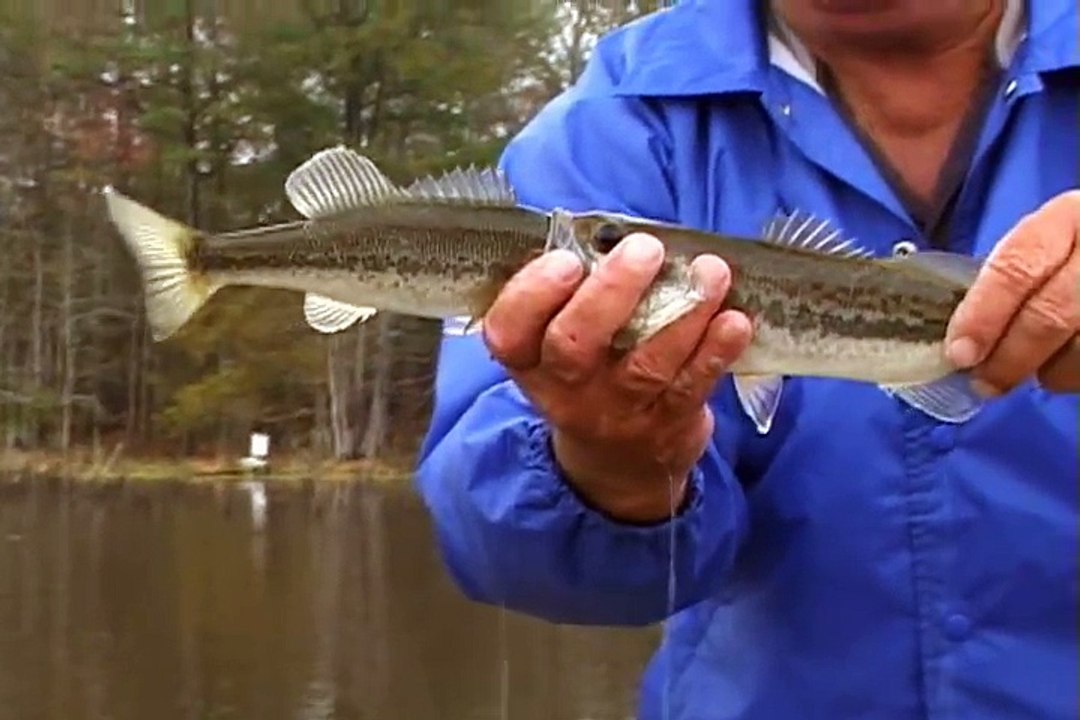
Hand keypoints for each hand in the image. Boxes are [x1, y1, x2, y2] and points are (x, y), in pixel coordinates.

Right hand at [482, 233, 752, 522]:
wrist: (617, 463)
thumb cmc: (588, 374)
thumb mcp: (556, 344)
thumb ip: (574, 294)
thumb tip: (614, 234)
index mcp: (529, 360)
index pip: (509, 332)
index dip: (533, 295)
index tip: (567, 260)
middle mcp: (566, 389)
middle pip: (574, 345)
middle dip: (611, 292)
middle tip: (644, 249)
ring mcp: (617, 411)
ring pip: (645, 364)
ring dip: (683, 312)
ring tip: (709, 272)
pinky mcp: (667, 423)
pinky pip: (692, 386)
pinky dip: (715, 351)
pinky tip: (732, 320)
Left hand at [945, 190, 1079, 395]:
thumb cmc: (1071, 254)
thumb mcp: (1047, 243)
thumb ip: (1011, 279)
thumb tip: (960, 340)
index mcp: (1068, 217)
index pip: (1018, 267)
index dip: (983, 315)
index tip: (959, 354)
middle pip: (1051, 313)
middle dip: (1010, 358)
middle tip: (985, 384)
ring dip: (1051, 372)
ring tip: (1035, 373)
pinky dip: (1076, 374)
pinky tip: (1067, 367)